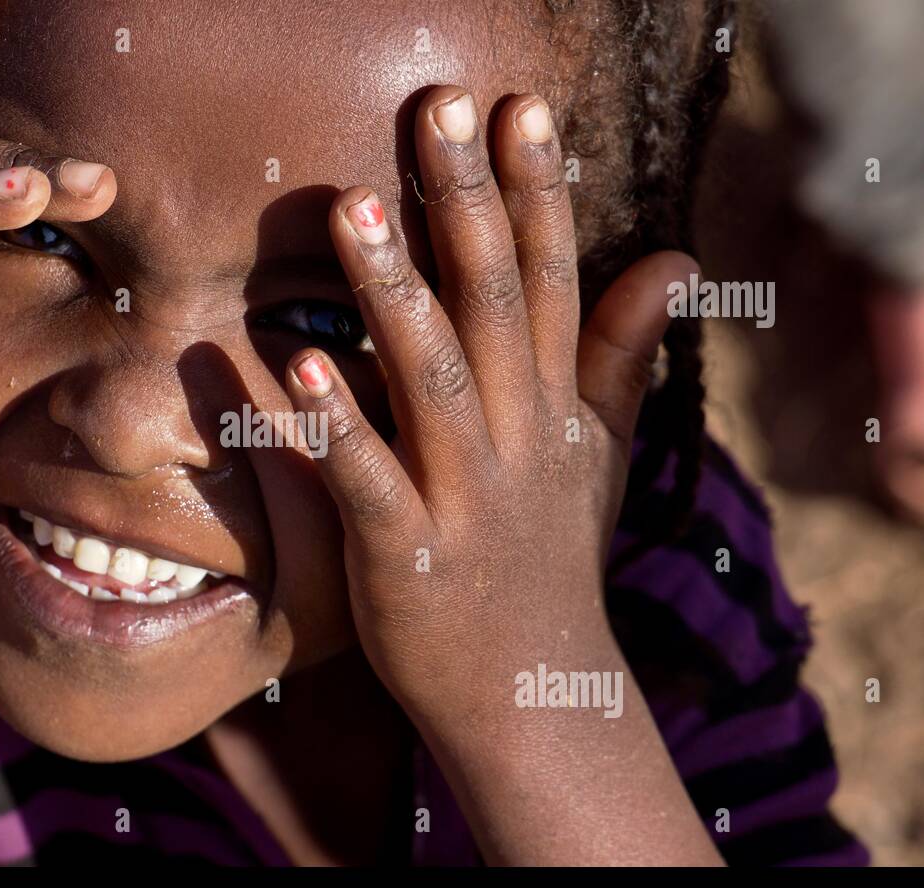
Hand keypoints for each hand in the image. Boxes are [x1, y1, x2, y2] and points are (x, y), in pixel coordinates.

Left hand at [285, 85, 694, 727]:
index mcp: (555, 408)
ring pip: (432, 378)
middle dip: (467, 206)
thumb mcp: (597, 453)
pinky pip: (370, 482)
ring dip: (395, 293)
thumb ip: (622, 354)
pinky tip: (299, 366)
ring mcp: (465, 498)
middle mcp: (517, 439)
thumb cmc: (548, 560)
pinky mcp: (406, 557)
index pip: (556, 281)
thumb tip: (674, 257)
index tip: (519, 108)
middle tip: (439, 111)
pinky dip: (340, 427)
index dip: (538, 193)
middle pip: (498, 305)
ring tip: (353, 208)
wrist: (532, 693)